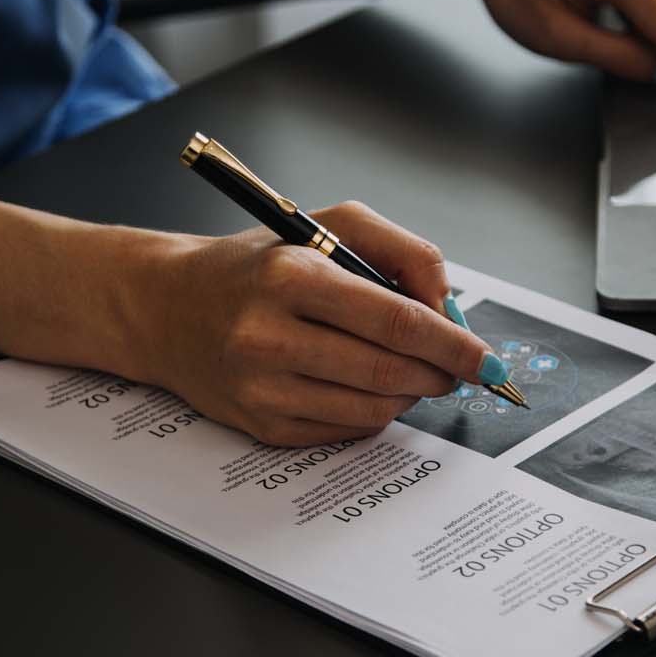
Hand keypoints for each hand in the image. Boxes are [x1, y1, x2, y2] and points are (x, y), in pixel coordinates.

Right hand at [124, 202, 501, 446]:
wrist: (168, 308)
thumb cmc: (260, 263)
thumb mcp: (329, 225)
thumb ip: (403, 253)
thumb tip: (449, 309)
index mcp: (290, 274)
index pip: (396, 320)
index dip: (453, 344)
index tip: (486, 359)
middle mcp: (268, 334)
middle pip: (389, 371)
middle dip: (438, 373)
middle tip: (456, 368)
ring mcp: (260, 387)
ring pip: (373, 409)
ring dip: (409, 395)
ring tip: (410, 372)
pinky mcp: (260, 425)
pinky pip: (344, 430)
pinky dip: (371, 412)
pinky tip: (363, 387)